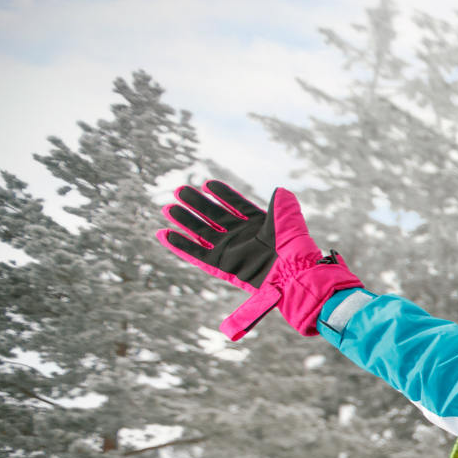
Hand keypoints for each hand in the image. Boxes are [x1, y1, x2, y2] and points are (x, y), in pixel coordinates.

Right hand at [155, 182, 361, 339]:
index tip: (207, 184)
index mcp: (257, 224)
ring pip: (202, 233)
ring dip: (185, 221)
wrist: (292, 273)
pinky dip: (181, 246)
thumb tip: (281, 190)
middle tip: (179, 191)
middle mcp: (241, 237)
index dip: (222, 195)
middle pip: (213, 217)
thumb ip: (282, 206)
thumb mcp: (288, 221)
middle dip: (197, 204)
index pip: (235, 205)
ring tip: (168, 208)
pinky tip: (165, 234)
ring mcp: (231, 251)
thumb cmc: (293, 248)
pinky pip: (198, 255)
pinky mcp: (223, 267)